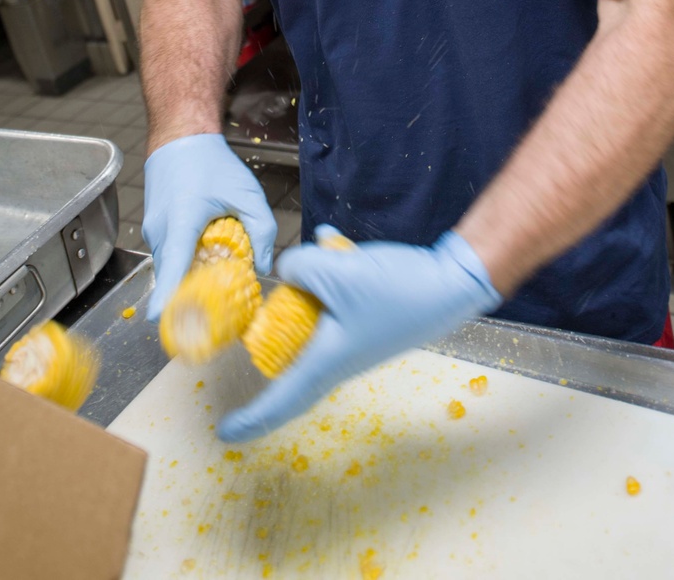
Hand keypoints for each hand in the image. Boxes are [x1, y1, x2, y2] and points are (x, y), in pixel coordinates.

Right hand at [143, 134, 276, 319]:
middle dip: (191, 297)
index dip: (166, 297)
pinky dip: (185, 264)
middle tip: (218, 312)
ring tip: (217, 282)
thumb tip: (264, 266)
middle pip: (173, 276)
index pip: (171, 267)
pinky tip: (206, 260)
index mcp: (181, 222)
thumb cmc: (211, 163)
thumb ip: (262, 229)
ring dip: (190, 277)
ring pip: (170, 267)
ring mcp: (152, 231)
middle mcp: (160, 231)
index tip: (159, 321)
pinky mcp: (154, 230)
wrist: (181, 139)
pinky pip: (169, 256)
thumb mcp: (247, 192)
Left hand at [219, 227, 500, 441]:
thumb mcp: (336, 273)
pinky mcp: (367, 313)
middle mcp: (338, 357)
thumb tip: (288, 269)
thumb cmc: (394, 291)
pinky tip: (330, 240)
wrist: (449, 284)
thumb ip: (299, 268)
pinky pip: (335, 295)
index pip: (282, 401)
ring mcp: (353, 336)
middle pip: (293, 356)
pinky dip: (330, 269)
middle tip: (257, 324)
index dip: (252, 419)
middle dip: (274, 337)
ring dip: (311, 285)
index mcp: (327, 362)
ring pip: (313, 316)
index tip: (225, 434)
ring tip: (321, 255)